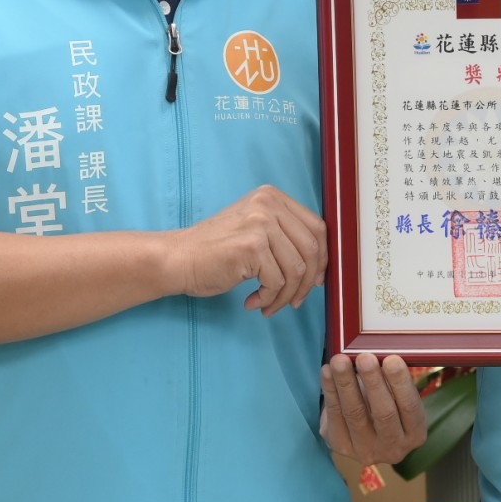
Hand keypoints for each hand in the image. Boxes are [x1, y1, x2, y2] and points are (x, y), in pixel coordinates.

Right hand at [168, 186, 326, 314]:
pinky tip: (252, 301)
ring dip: (286, 296)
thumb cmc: (215, 251)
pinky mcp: (251, 247)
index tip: (317, 279)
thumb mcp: (254, 230)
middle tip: (295, 301)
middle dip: (307, 282)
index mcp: (272, 197)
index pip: (317, 227)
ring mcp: (261, 224)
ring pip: (296, 270)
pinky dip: (268, 299)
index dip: (322, 258)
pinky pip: (277, 282)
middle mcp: (268, 205)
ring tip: (269, 304)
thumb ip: (284, 237)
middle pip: (311, 249)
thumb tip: (320, 266)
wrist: (178, 259)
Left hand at [320, 352, 429, 467]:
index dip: (400, 383)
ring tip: (340, 360)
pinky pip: (334, 416)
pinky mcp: (340, 445)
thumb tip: (380, 354)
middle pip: (383, 414)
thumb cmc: (389, 404)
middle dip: (373, 382)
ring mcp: (365, 450)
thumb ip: (393, 381)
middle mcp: (393, 448)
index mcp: (415, 433)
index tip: (391, 359)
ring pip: (354, 414)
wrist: (367, 432)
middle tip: (365, 357)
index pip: (409, 408)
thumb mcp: (399, 396)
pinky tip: (327, 371)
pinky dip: (330, 391)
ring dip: (346, 384)